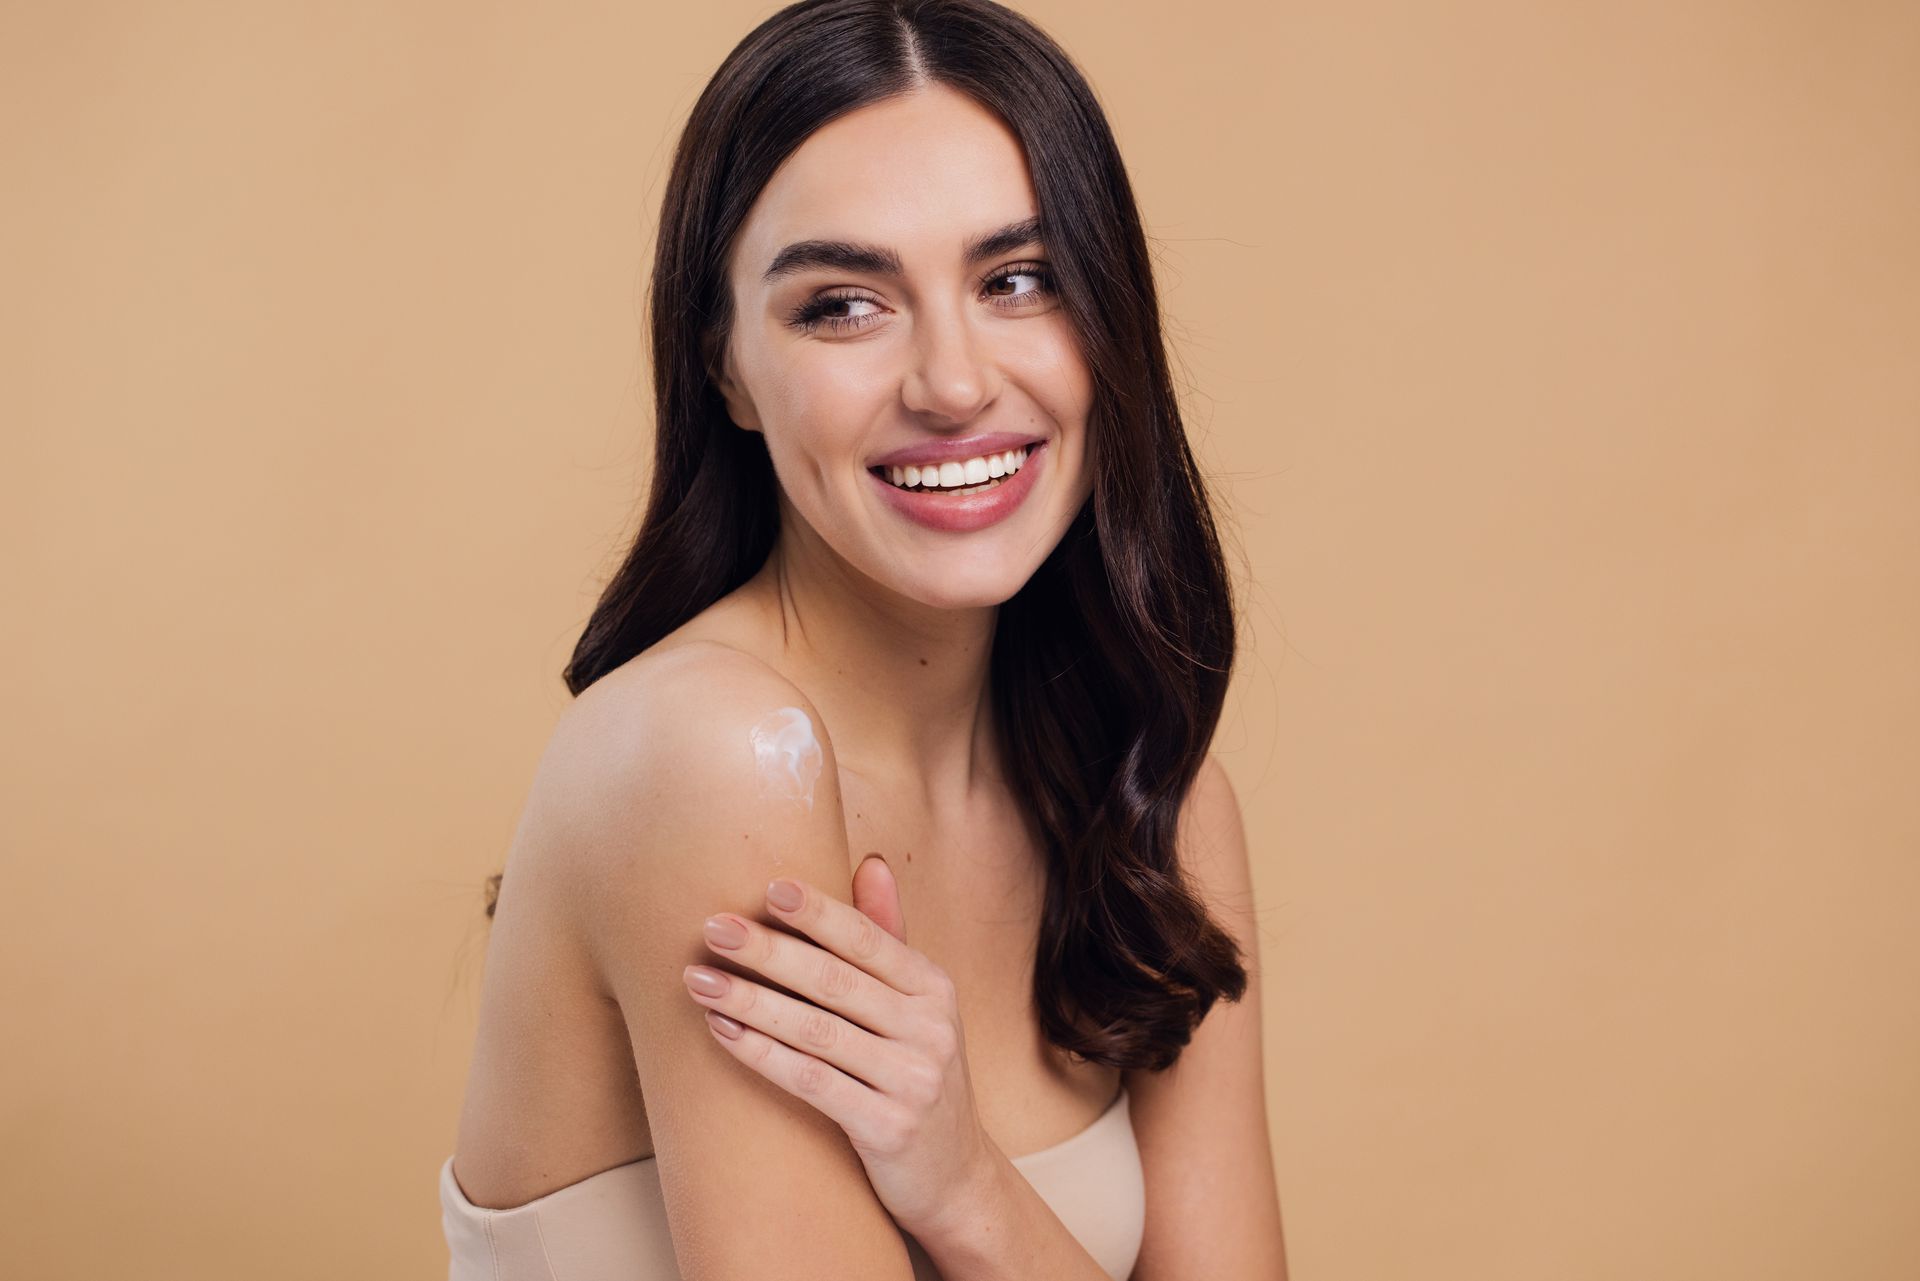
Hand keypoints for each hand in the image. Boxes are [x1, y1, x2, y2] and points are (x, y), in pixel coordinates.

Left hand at [681, 854, 1000, 1239]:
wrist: (954, 1178)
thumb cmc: (918, 1076)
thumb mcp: (918, 1007)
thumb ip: (890, 939)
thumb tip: (871, 864)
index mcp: (934, 989)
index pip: (869, 940)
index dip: (819, 913)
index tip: (769, 887)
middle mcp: (931, 1029)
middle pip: (836, 982)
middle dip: (769, 951)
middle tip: (713, 928)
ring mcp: (913, 1081)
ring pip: (816, 1032)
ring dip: (751, 1001)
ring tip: (700, 981)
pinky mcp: (888, 1128)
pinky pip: (812, 1083)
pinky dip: (762, 1054)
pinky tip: (724, 1032)